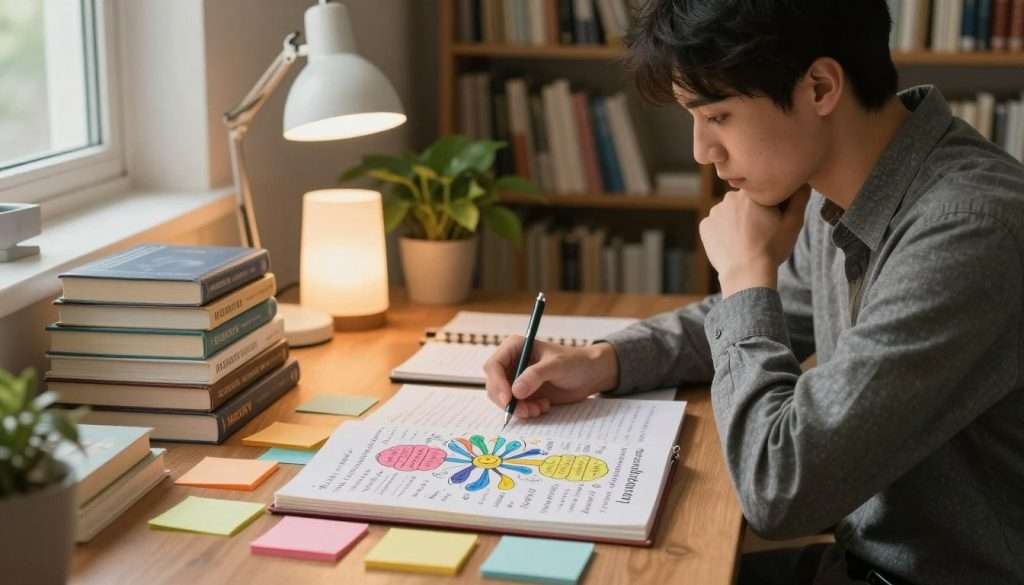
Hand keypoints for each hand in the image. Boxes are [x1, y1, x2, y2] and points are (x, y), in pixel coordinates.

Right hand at [483, 336, 619, 418]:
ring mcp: (516, 379)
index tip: (508, 400)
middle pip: (494, 385)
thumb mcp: (556, 365)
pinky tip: (543, 406)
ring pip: (503, 399)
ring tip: (539, 408)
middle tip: (526, 411)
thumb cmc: (575, 362)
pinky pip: (515, 407)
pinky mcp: (523, 393)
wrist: (589, 375)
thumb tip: (515, 391)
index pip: (494, 366)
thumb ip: (535, 376)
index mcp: (515, 348)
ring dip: (519, 408)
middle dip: (508, 401)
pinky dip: (527, 411)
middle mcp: (512, 363)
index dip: (496, 383)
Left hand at [699, 185, 810, 296]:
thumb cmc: (772, 248)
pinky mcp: (704, 226)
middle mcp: (729, 197)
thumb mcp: (793, 223)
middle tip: (760, 233)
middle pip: (744, 203)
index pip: (762, 194)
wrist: (746, 272)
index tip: (773, 223)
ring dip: (736, 221)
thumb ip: (799, 199)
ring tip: (746, 240)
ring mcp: (714, 212)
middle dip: (752, 213)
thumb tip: (802, 183)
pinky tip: (732, 244)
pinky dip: (722, 232)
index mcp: (751, 192)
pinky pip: (716, 225)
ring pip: (729, 213)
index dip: (770, 208)